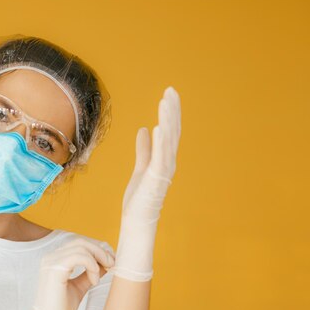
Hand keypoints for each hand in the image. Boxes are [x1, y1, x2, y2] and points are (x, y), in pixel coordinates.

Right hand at [32, 237, 115, 309]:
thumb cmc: (61, 309)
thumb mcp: (80, 286)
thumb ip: (90, 273)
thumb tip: (106, 263)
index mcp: (55, 259)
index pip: (79, 244)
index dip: (98, 250)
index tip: (111, 262)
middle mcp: (51, 257)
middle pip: (81, 242)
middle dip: (101, 251)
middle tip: (113, 264)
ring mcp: (51, 262)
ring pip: (81, 247)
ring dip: (98, 259)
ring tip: (102, 276)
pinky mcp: (54, 270)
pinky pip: (78, 257)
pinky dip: (91, 266)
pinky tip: (94, 281)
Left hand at [109, 86, 181, 281]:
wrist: (137, 219)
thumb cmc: (139, 197)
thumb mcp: (140, 167)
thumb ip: (144, 149)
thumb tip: (144, 130)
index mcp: (164, 159)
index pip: (170, 131)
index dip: (170, 113)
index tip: (168, 94)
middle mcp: (168, 162)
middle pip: (172, 131)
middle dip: (172, 110)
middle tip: (170, 90)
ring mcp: (163, 170)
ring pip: (168, 140)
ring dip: (168, 120)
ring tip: (165, 101)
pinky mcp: (156, 178)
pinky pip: (159, 156)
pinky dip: (160, 141)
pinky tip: (159, 126)